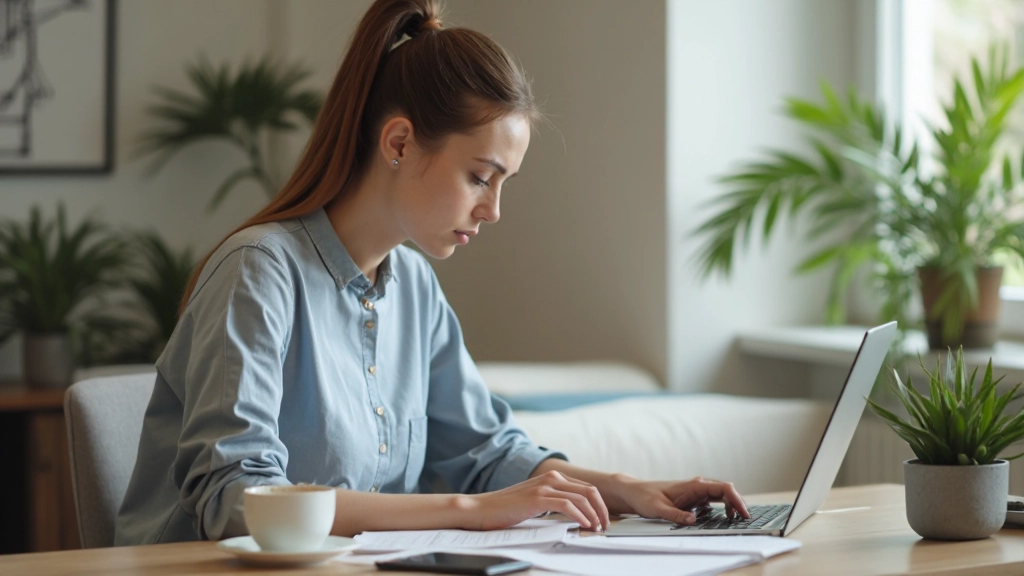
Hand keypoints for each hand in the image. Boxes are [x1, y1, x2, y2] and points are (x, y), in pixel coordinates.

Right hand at [462, 470, 610, 530]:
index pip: (585, 488)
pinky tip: (584, 525)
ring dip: (594, 515)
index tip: (603, 519)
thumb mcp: (535, 502)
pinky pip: (568, 506)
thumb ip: (553, 502)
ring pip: (582, 498)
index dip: (599, 504)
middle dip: (602, 509)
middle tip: (605, 525)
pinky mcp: (538, 498)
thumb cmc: (506, 508)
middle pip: (589, 490)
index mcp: (552, 478)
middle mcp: (551, 478)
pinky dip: (580, 516)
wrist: (482, 509)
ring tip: (597, 528)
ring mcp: (544, 487)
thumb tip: (574, 514)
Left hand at [611, 475, 749, 525]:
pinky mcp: (693, 498)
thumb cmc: (645, 497)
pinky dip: (722, 508)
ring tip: (735, 520)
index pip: (724, 488)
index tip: (743, 514)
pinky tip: (722, 518)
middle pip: (726, 491)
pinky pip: (713, 500)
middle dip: (738, 504)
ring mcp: (696, 491)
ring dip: (731, 506)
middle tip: (744, 520)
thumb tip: (693, 521)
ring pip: (721, 495)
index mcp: (693, 485)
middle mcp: (697, 486)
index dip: (737, 499)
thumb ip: (675, 515)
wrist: (634, 492)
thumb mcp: (658, 509)